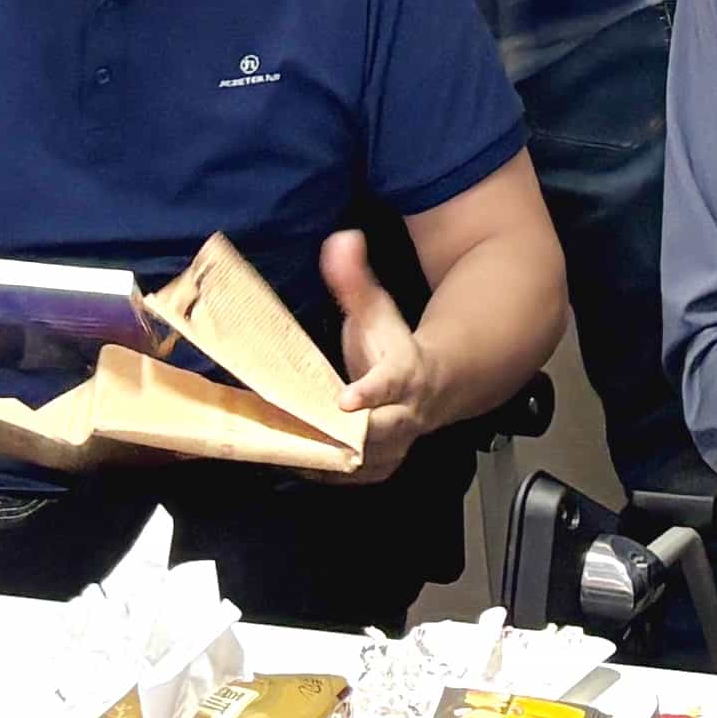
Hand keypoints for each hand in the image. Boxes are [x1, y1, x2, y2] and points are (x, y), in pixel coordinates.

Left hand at [313, 229, 440, 484]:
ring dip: (324, 457)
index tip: (344, 401)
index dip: (368, 393)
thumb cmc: (395, 346)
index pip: (389, 384)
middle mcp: (404, 416)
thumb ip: (355, 279)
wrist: (433, 386)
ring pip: (360, 462)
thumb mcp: (377, 310)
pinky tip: (291, 461)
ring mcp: (395, 446)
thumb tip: (342, 239)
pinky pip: (350, 478)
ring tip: (283, 446)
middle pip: (376, 434)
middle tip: (298, 431)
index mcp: (403, 374)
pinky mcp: (381, 467)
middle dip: (339, 436)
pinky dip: (321, 472)